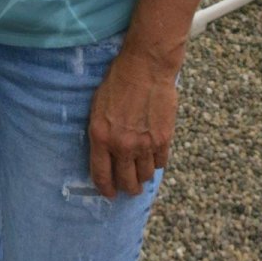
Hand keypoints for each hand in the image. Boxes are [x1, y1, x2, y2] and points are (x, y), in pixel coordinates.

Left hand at [88, 51, 178, 198]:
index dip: (106, 188)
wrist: (145, 66)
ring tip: (142, 172)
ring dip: (143, 176)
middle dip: (127, 188)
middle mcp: (122, 145)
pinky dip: (157, 163)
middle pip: (126, 182)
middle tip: (129, 187)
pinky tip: (154, 156)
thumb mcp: (98, 107)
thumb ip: (102, 133)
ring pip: (145, 176)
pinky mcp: (163, 139)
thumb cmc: (118, 81)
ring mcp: (144, 144)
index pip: (101, 175)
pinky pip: (161, 163)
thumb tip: (107, 153)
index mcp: (101, 137)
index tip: (110, 194)